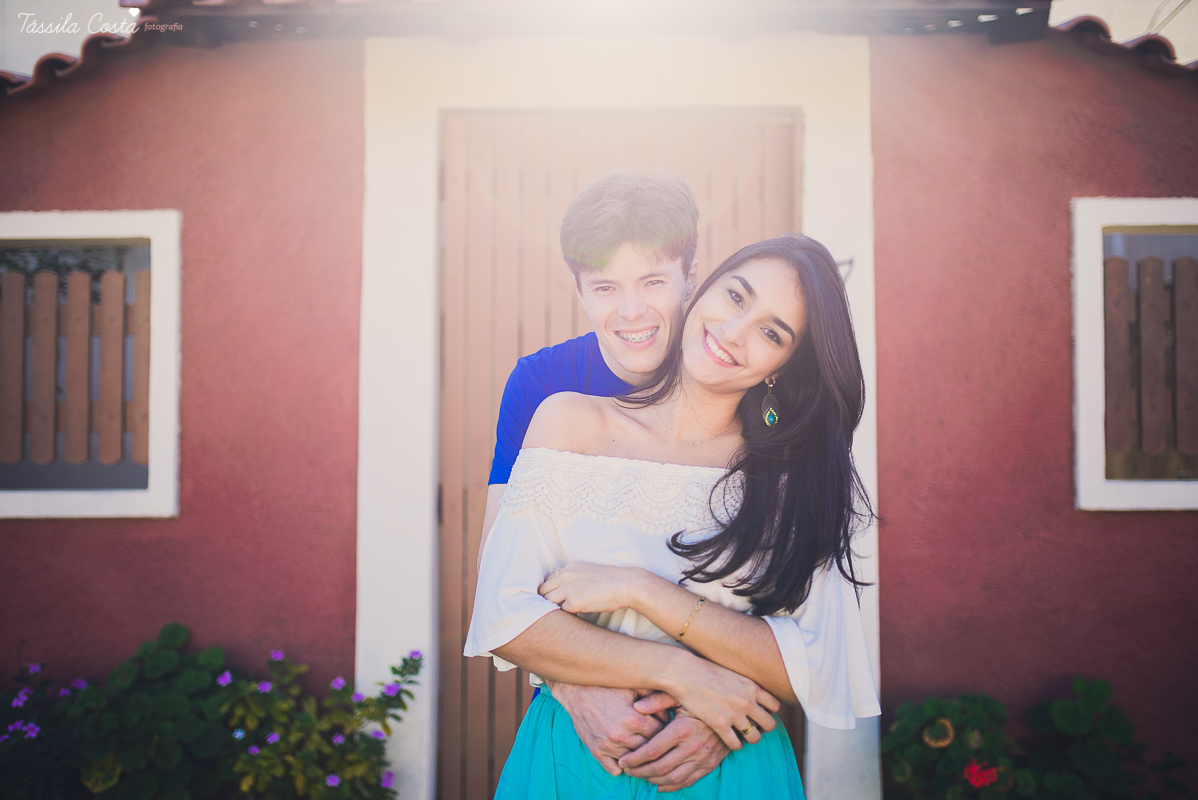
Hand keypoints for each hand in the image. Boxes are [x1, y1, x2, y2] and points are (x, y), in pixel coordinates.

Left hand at [539, 563, 642, 614]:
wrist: (626, 584)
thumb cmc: (612, 580)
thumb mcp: (589, 571)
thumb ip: (574, 577)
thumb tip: (565, 591)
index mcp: (569, 567)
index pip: (549, 579)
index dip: (552, 589)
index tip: (556, 596)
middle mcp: (566, 576)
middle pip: (543, 590)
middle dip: (547, 598)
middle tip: (554, 607)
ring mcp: (568, 589)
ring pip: (549, 601)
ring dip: (555, 607)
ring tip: (562, 613)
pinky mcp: (574, 603)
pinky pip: (563, 611)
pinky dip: (569, 613)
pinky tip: (577, 613)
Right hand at [547, 682, 664, 776]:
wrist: (577, 690)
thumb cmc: (607, 686)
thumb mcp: (634, 686)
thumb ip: (654, 700)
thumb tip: (668, 716)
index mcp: (633, 720)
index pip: (659, 733)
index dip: (662, 728)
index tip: (661, 724)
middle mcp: (621, 736)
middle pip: (648, 748)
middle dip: (653, 742)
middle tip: (653, 736)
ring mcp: (608, 746)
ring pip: (634, 760)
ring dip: (639, 754)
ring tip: (641, 744)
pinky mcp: (596, 752)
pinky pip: (615, 769)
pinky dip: (622, 764)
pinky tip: (625, 753)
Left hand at [619, 694, 730, 792]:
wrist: (733, 710)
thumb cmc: (701, 699)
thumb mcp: (680, 695)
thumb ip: (658, 700)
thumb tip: (636, 707)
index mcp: (682, 730)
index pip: (652, 751)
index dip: (635, 758)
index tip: (623, 760)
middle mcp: (692, 747)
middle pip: (660, 767)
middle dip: (640, 771)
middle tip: (628, 771)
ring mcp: (702, 758)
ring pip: (673, 778)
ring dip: (653, 779)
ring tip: (640, 775)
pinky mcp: (709, 765)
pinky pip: (688, 781)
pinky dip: (672, 786)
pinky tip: (659, 784)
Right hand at [653, 656, 778, 750]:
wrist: (683, 672)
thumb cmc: (705, 670)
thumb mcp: (731, 672)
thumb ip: (744, 684)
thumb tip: (752, 692)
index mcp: (751, 686)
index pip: (775, 706)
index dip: (769, 712)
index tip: (760, 714)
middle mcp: (747, 701)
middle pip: (770, 724)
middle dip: (763, 728)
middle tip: (754, 728)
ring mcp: (734, 714)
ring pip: (755, 737)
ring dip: (749, 739)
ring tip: (742, 736)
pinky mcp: (720, 724)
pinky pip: (736, 744)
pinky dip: (734, 745)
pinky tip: (728, 740)